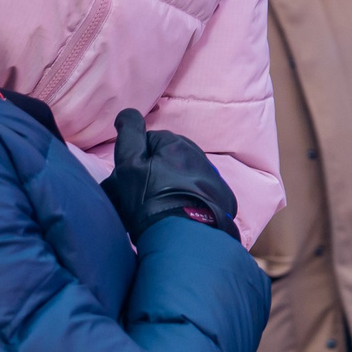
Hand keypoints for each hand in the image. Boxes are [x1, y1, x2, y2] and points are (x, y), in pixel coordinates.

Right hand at [101, 110, 238, 241]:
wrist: (185, 237)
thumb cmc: (150, 200)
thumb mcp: (130, 165)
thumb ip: (129, 134)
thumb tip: (128, 113)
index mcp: (175, 143)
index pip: (148, 142)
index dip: (136, 162)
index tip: (134, 181)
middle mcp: (198, 154)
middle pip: (168, 158)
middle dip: (157, 172)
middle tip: (146, 197)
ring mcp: (213, 176)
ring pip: (185, 175)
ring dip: (175, 185)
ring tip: (165, 207)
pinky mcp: (223, 197)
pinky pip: (202, 192)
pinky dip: (193, 199)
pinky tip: (183, 214)